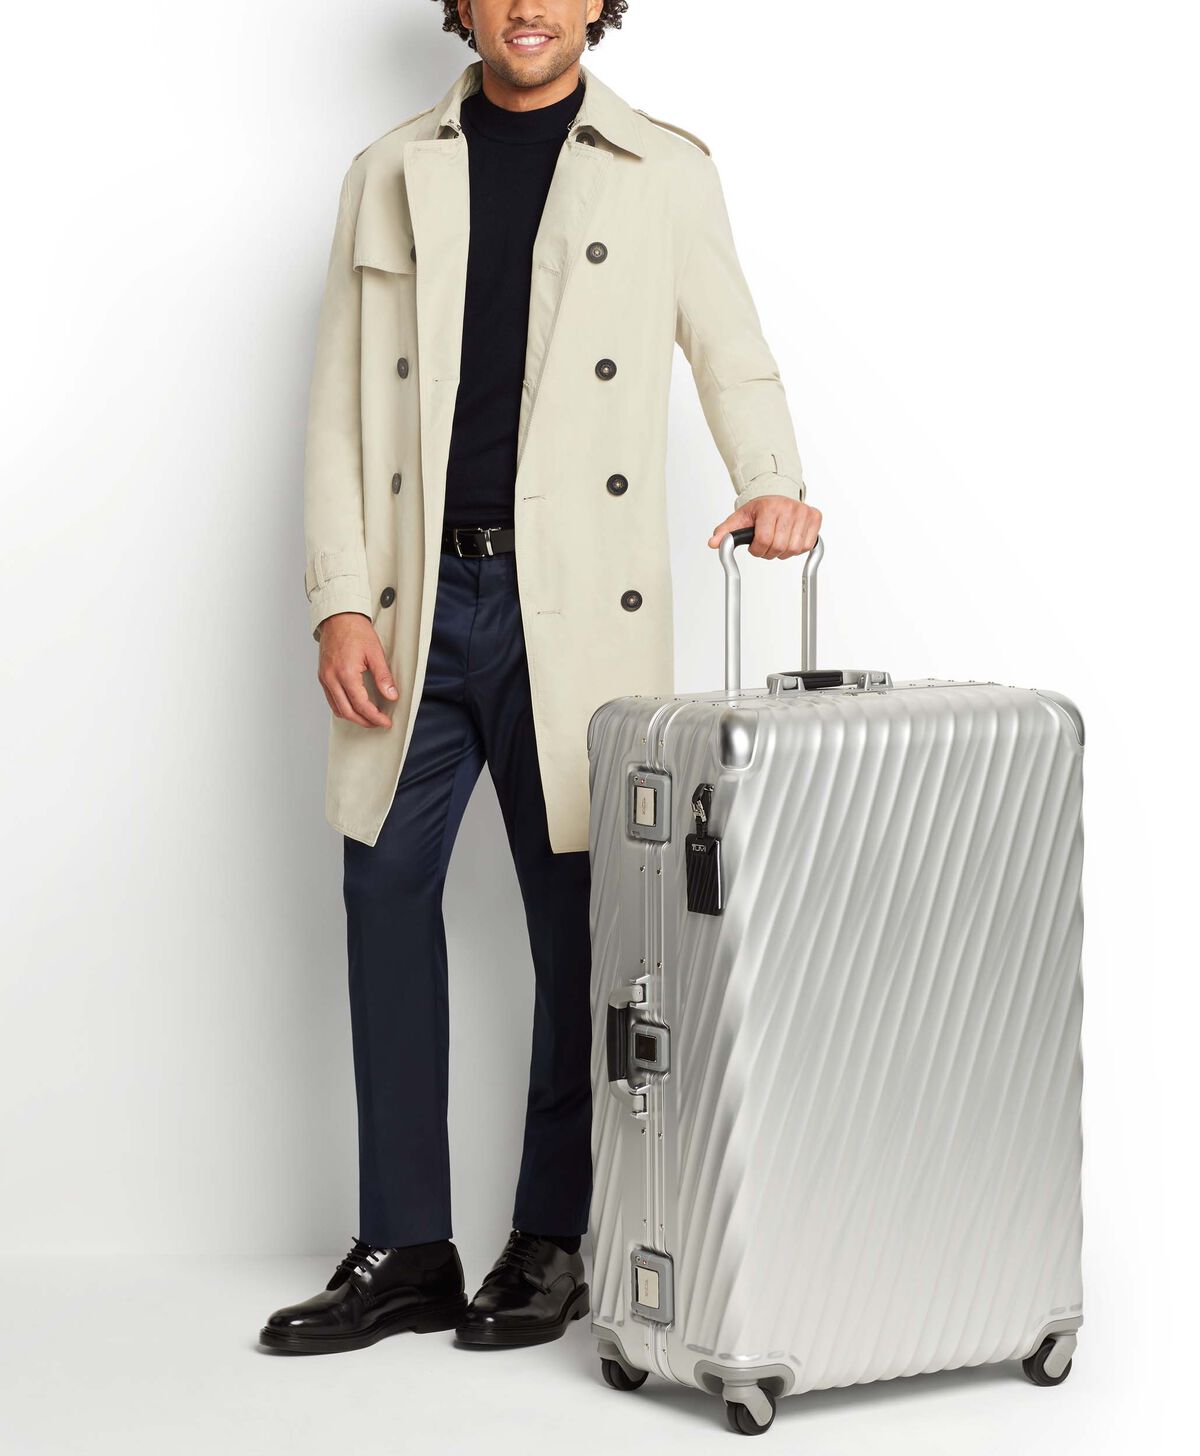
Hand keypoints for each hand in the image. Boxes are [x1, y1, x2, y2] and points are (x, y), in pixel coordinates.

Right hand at [316, 612, 398, 727]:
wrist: (338, 618)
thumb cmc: (355, 630)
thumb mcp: (375, 652)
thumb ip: (383, 677)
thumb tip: (391, 695)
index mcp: (346, 673)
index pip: (361, 705)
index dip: (375, 717)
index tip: (385, 721)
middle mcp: (332, 678)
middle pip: (348, 712)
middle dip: (364, 721)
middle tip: (378, 723)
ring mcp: (325, 678)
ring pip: (337, 708)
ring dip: (353, 717)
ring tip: (368, 717)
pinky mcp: (323, 676)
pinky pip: (331, 699)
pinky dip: (343, 707)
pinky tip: (354, 707)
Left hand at [709, 495, 821, 559]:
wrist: (777, 495)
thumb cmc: (760, 509)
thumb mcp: (740, 518)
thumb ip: (726, 532)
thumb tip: (714, 543)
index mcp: (769, 507)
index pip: (764, 541)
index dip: (757, 549)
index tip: (755, 545)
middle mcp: (789, 507)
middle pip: (779, 547)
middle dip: (769, 552)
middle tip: (766, 544)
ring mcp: (804, 512)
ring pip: (794, 549)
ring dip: (783, 552)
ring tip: (777, 541)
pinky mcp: (815, 517)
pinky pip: (807, 546)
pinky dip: (797, 548)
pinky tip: (790, 539)